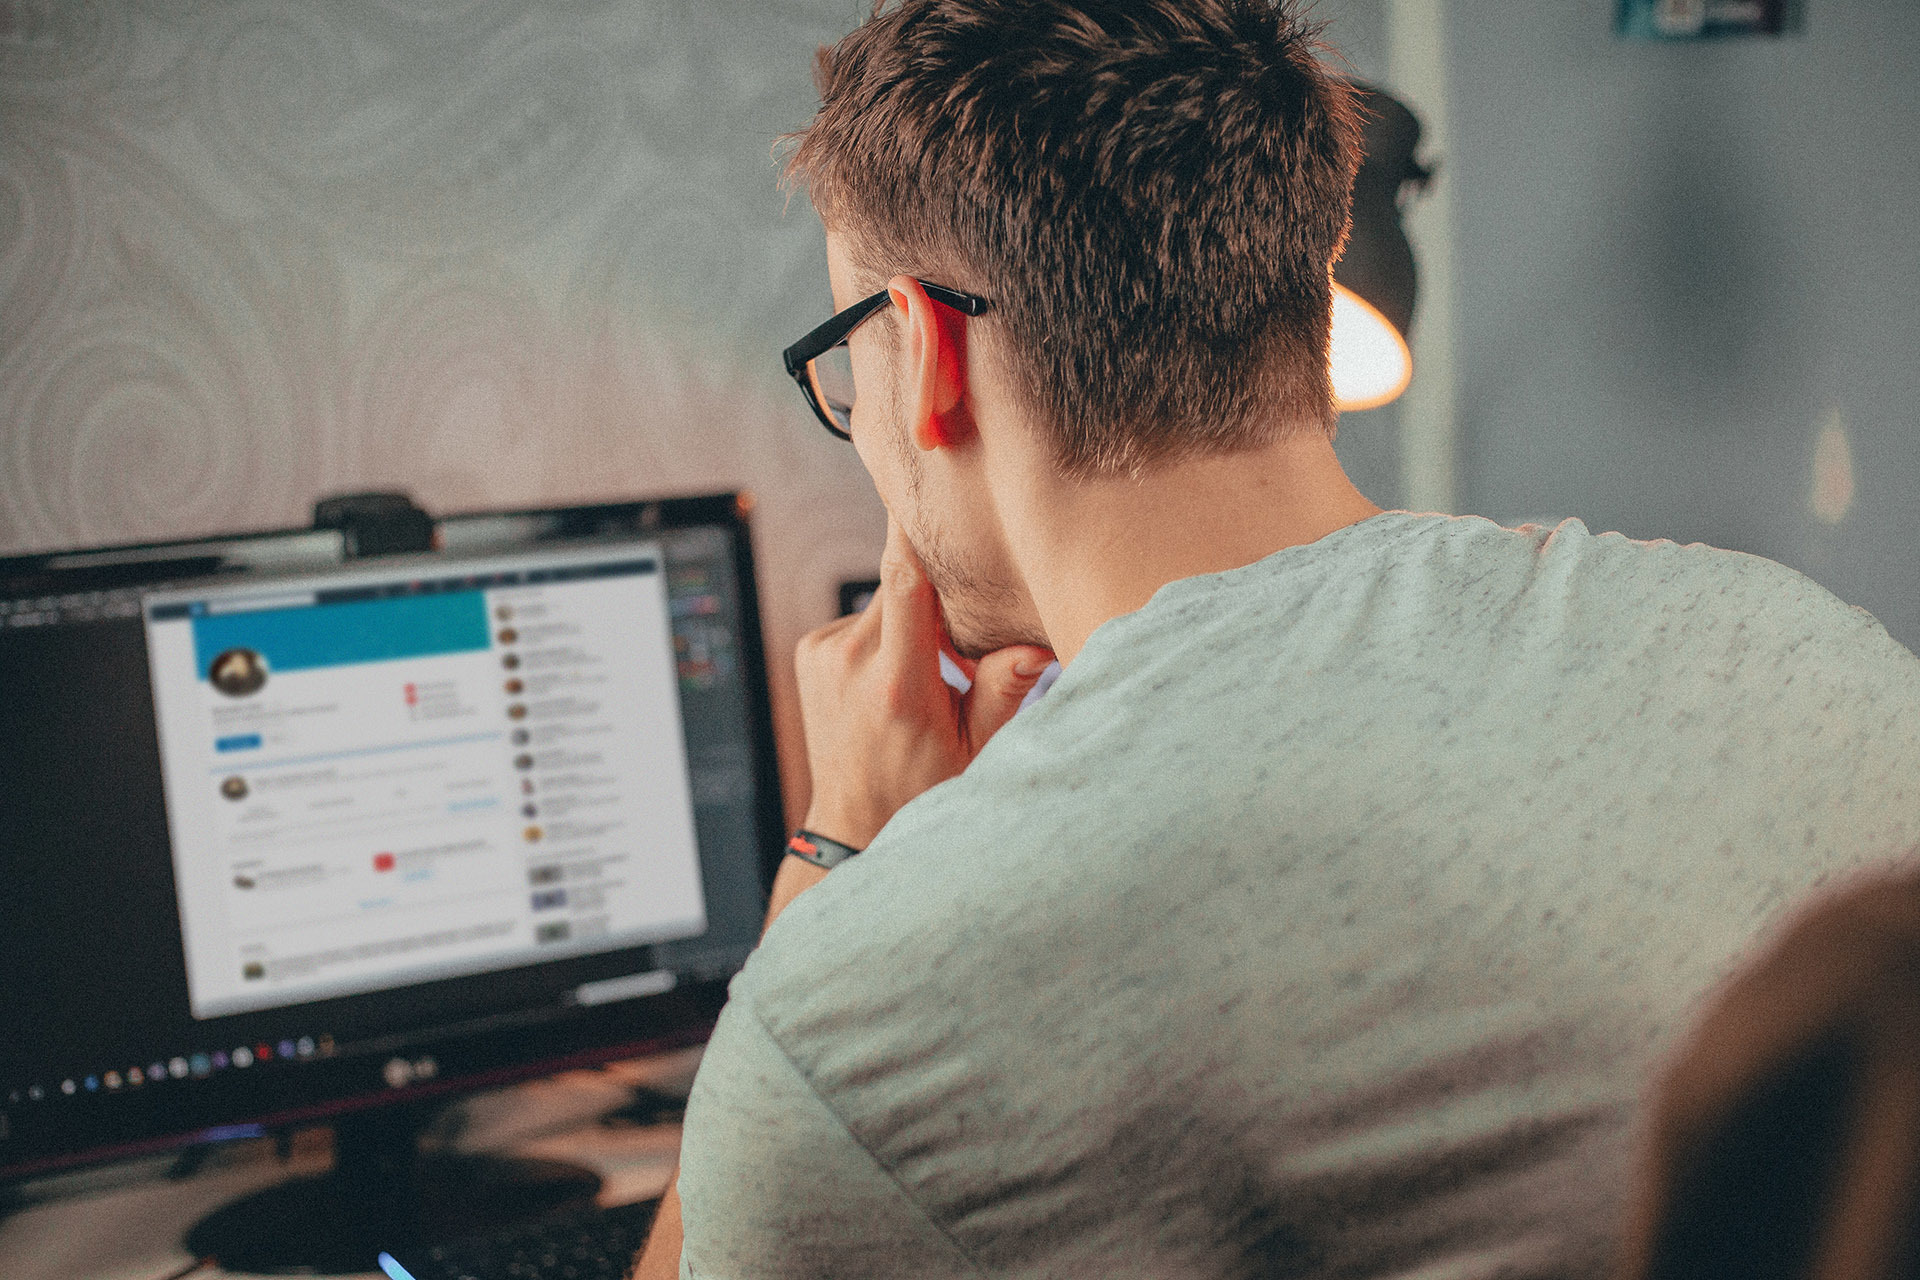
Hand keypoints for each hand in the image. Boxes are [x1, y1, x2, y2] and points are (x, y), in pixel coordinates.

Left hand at [795, 518, 1053, 848]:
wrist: (851, 821)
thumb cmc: (921, 787)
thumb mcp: (974, 748)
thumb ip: (1003, 690)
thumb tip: (1040, 647)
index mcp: (896, 684)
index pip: (904, 584)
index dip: (912, 530)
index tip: (922, 487)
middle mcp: (851, 660)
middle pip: (904, 587)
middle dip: (938, 594)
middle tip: (963, 626)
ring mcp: (824, 653)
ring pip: (884, 600)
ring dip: (912, 616)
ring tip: (928, 668)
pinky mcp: (810, 650)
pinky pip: (861, 617)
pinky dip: (884, 631)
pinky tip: (893, 673)